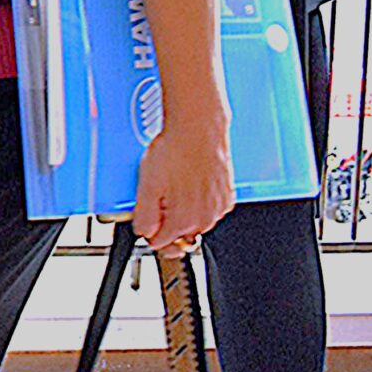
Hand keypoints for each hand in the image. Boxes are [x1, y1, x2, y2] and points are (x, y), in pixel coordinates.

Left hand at [133, 117, 233, 253]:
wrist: (198, 128)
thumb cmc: (175, 151)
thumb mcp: (147, 185)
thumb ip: (144, 216)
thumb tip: (144, 233)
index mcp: (184, 221)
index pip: (161, 243)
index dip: (149, 231)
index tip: (146, 223)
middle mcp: (205, 219)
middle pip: (179, 233)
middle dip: (167, 220)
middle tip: (159, 197)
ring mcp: (219, 207)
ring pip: (195, 220)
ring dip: (183, 210)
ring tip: (173, 185)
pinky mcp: (227, 195)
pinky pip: (209, 207)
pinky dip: (199, 200)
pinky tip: (189, 182)